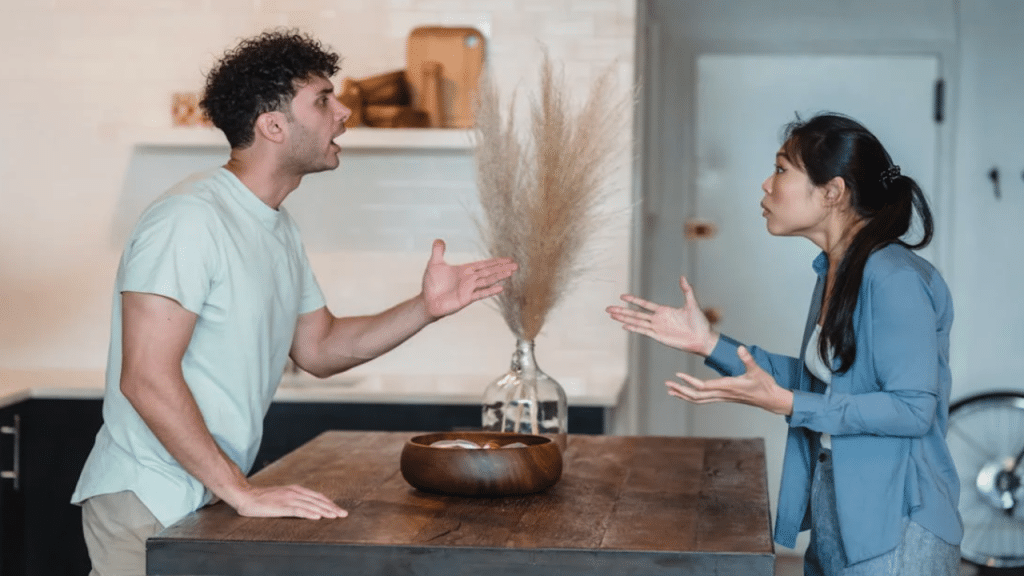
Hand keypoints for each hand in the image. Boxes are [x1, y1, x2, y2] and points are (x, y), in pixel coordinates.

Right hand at [230, 483, 347, 519]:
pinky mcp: (281, 506)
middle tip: (343, 514)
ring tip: (335, 516)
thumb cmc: (263, 498)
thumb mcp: (282, 496)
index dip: (329, 503)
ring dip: (324, 511)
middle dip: (332, 507)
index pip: (317, 496)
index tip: (339, 509)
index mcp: (296, 489)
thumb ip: (294, 500)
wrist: (245, 495)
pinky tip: (317, 517)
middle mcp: (295, 492)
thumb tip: (307, 507)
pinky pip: (298, 510)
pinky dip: (309, 513)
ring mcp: (288, 498)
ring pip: (311, 505)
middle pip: (317, 500)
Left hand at [420, 239, 516, 317]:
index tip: (507, 259)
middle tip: (516, 264)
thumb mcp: (434, 264)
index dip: (495, 261)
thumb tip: (439, 240)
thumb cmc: (431, 285)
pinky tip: (501, 288)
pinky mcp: (466, 298)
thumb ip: (438, 252)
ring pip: (488, 280)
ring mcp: (469, 289)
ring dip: (499, 276)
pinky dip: (490, 291)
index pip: (483, 264)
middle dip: (502, 267)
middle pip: (489, 271)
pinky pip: (481, 293)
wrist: (427, 301)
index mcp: (465, 270)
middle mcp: (469, 279)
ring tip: (512, 272)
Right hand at [605, 276, 717, 355]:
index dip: (633, 300)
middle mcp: (658, 319)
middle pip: (635, 313)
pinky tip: (623, 325)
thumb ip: (687, 290)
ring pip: (636, 322)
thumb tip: (682, 276)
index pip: (644, 304)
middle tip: (608, 308)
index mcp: (664, 311)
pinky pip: (643, 331)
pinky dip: (633, 328)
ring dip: (623, 318)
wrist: (702, 338)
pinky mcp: (659, 337)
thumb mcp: (692, 303)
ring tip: (612, 315)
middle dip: (622, 310)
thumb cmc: (699, 322)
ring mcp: (657, 328)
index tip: (622, 296)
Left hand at [665, 346, 793, 415]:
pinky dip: (692, 397)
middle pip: (697, 396)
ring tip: (670, 390)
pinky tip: (685, 394)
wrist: (771, 399)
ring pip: (699, 400)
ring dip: (684, 395)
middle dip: (681, 390)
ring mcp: (722, 397)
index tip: (678, 376)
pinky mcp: (723, 398)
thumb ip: (748, 359)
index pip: (704, 386)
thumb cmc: (764, 384)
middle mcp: (722, 394)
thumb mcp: (757, 370)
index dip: (690, 382)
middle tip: (667, 384)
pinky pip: (704, 400)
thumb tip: (740, 348)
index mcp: (728, 386)